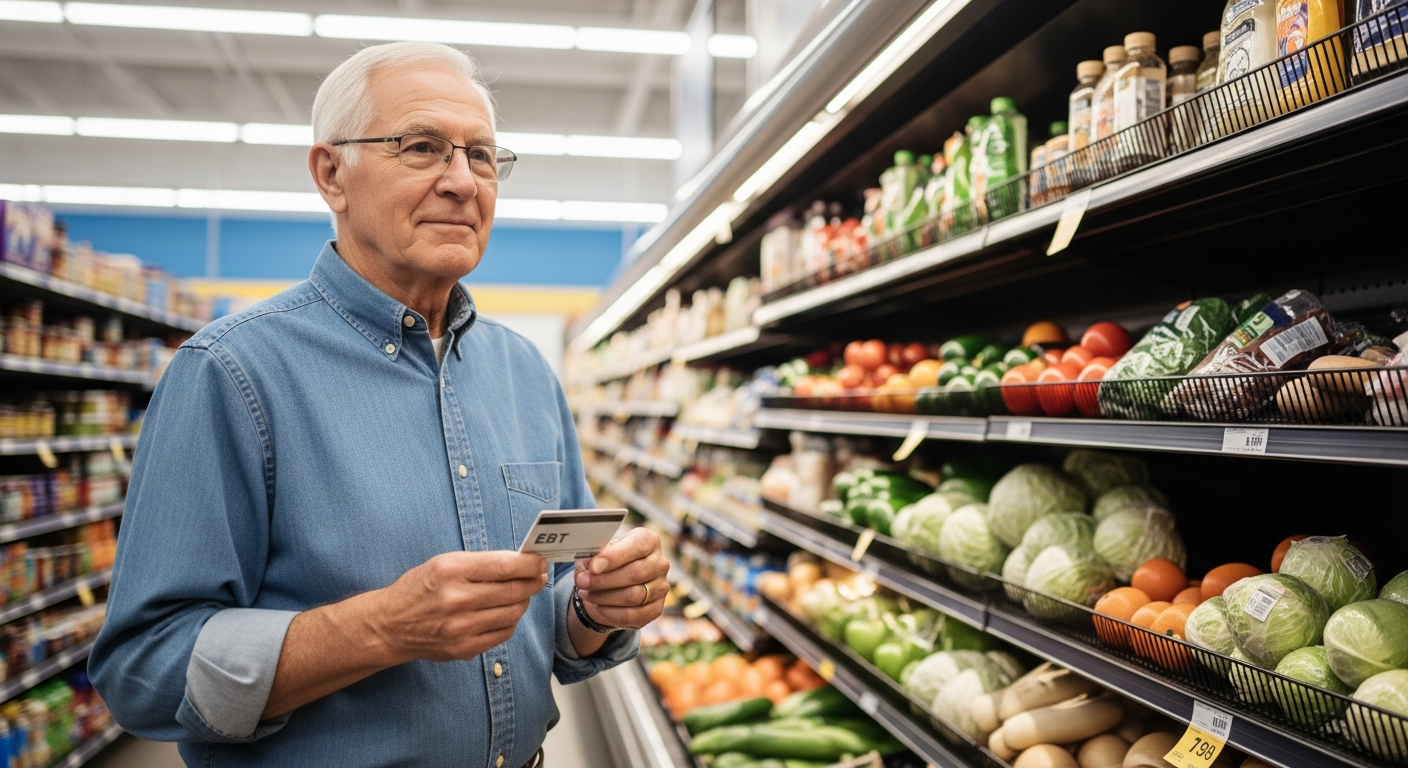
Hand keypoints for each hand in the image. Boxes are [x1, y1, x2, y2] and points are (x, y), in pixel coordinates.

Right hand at [373, 551, 547, 663]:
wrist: (391, 625)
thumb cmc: (420, 588)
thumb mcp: (445, 562)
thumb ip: (482, 563)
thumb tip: (522, 562)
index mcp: (452, 571)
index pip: (506, 566)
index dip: (530, 564)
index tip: (539, 562)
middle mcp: (457, 600)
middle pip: (514, 591)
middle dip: (533, 583)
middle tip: (538, 577)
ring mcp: (461, 628)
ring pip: (513, 614)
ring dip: (523, 602)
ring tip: (521, 594)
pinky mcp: (464, 649)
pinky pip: (503, 634)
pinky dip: (510, 622)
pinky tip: (505, 613)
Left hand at [574, 528, 668, 629]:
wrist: (615, 583)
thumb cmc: (608, 562)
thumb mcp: (600, 552)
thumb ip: (594, 555)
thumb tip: (585, 565)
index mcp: (649, 541)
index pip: (638, 545)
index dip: (614, 556)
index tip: (592, 567)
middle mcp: (660, 563)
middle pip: (636, 573)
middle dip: (604, 580)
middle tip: (581, 582)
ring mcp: (661, 587)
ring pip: (634, 596)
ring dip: (604, 597)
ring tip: (586, 594)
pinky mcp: (657, 608)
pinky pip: (634, 615)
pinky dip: (611, 613)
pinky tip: (598, 607)